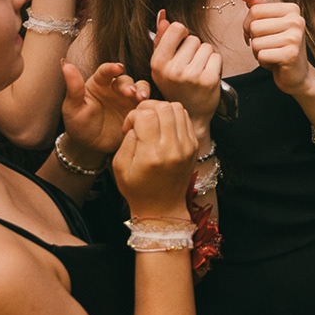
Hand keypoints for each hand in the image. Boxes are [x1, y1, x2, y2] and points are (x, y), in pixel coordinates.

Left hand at [59, 60, 148, 154]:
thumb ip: (73, 87)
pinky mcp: (136, 111)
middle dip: (129, 85)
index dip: (112, 68)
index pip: (106, 71)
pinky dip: (148, 104)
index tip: (118, 68)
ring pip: (139, 88)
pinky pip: (146, 104)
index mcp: (98, 83)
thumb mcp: (72, 108)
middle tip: (131, 94)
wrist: (90, 147)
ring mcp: (127, 99)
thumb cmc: (78, 125)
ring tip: (141, 99)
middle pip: (125, 80)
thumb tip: (65, 64)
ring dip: (142, 91)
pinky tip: (146, 110)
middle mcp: (114, 88)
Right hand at [110, 99, 197, 220]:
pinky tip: (164, 127)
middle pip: (163, 107)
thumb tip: (137, 122)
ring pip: (177, 108)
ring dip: (162, 109)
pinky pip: (186, 117)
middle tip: (140, 120)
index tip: (128, 128)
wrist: (163, 208)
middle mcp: (173, 148)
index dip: (132, 116)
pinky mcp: (194, 146)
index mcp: (152, 154)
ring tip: (153, 122)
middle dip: (147, 108)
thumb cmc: (138, 189)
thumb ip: (127, 140)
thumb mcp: (120, 167)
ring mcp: (187, 146)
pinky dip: (173, 116)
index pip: (145, 115)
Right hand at [150, 12, 221, 126]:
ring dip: (205, 56)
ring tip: (198, 70)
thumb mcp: (162, 65)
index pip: (176, 28)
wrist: (192, 114)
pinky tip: (207, 75)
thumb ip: (161, 39)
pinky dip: (214, 64)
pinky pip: (216, 57)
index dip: (182, 33)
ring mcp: (192, 75)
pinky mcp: (208, 80)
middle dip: (194, 48)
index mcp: (158, 63)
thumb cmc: (176, 87)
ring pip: (206, 46)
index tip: (181, 44)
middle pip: (193, 38)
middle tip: (189, 65)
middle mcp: (173, 69)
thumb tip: (163, 15)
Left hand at [243, 0, 311, 96]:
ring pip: (255, 42)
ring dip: (258, 52)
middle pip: (253, 26)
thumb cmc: (282, 47)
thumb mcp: (272, 24)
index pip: (255, 10)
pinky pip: (261, 55)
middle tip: (267, 46)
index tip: (256, 33)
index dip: (248, 24)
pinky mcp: (291, 55)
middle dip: (254, 40)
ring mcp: (295, 38)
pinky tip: (275, 62)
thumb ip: (261, 9)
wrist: (298, 73)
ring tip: (272, 53)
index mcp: (292, 9)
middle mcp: (296, 21)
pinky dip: (263, 62)